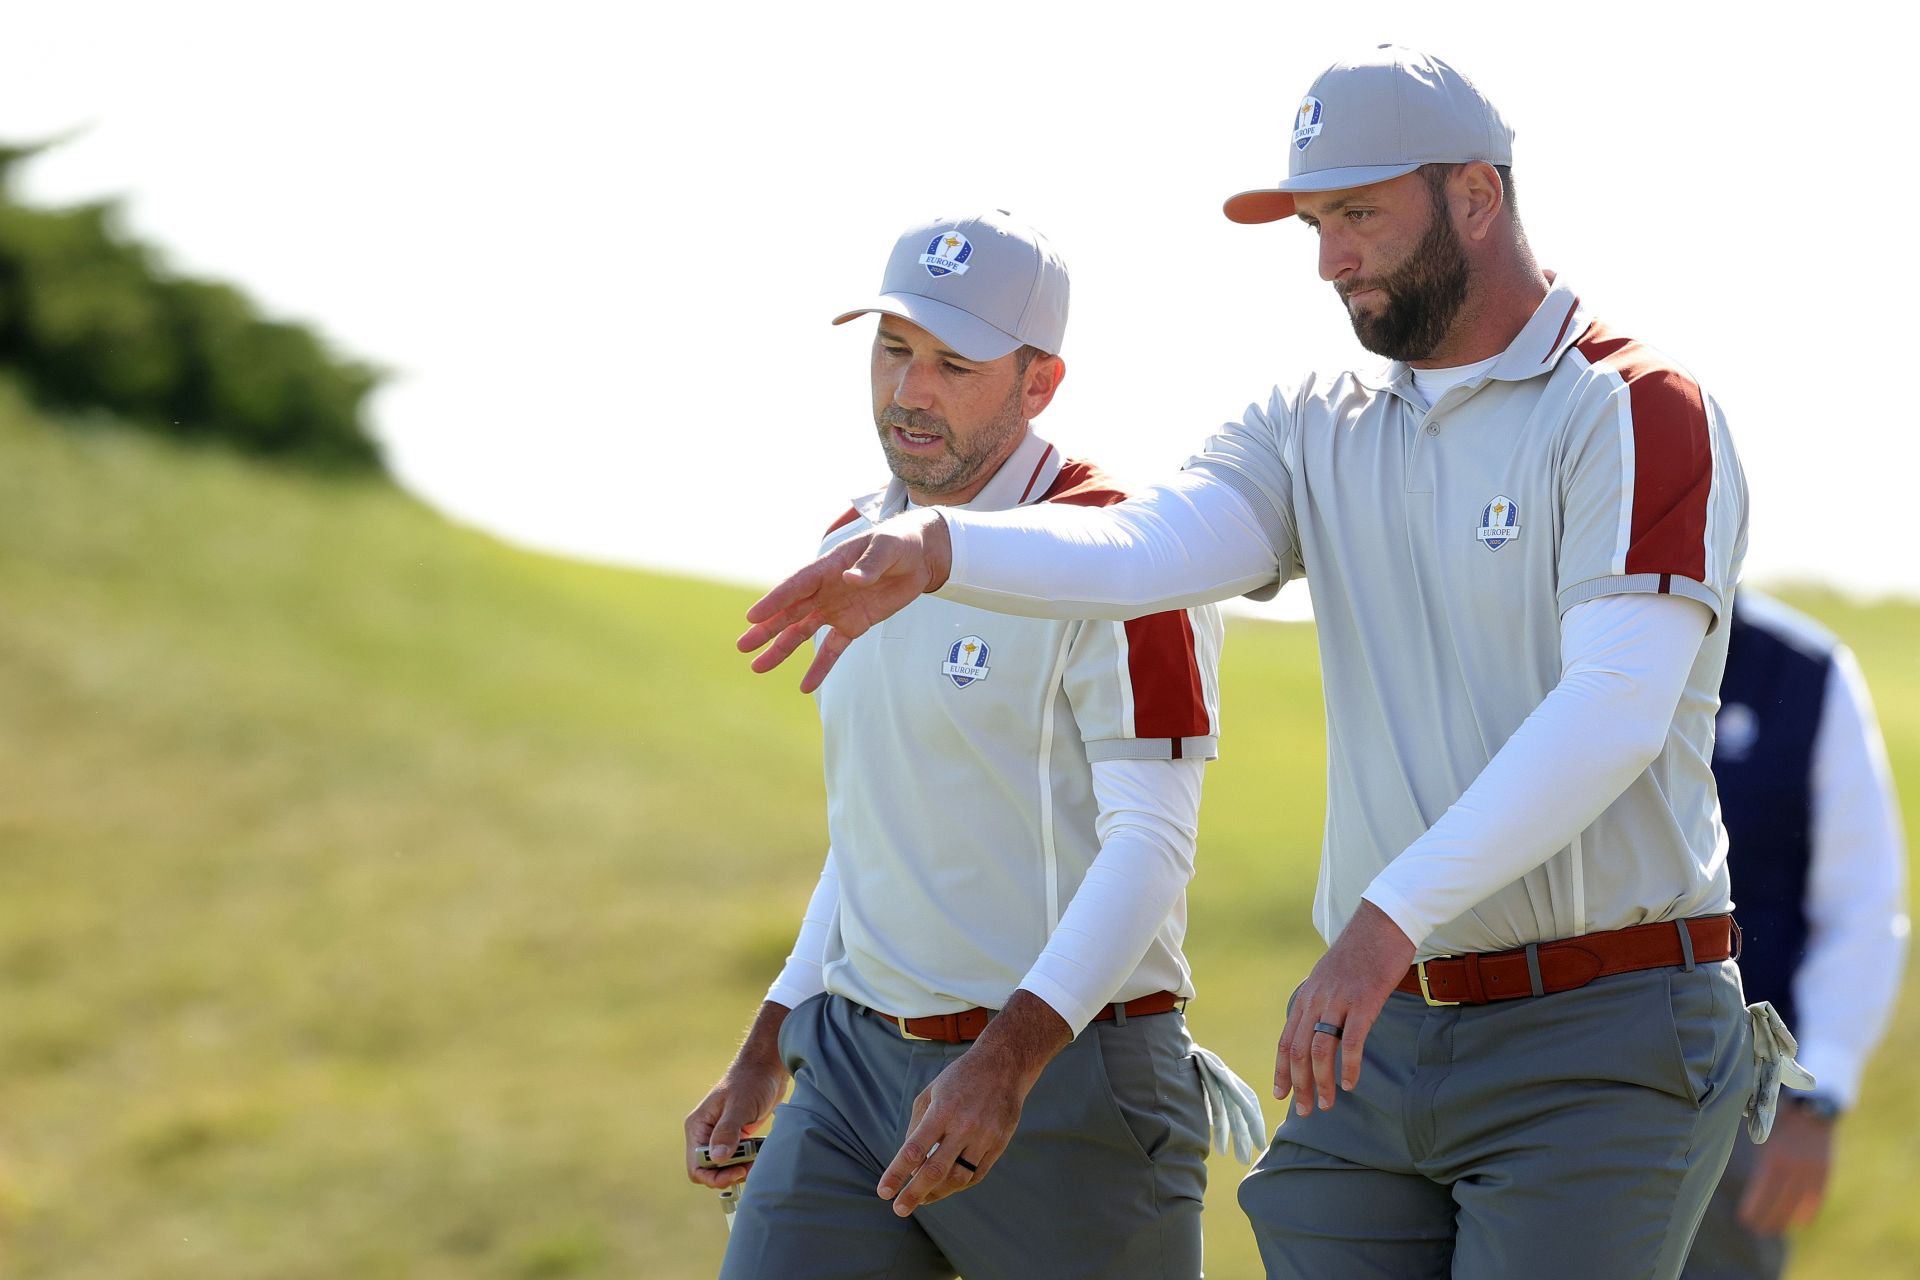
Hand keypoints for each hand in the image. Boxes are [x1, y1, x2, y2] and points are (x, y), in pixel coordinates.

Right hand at [684, 1003, 791, 1188]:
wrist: (768, 1067)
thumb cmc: (751, 1080)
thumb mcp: (740, 1105)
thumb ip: (727, 1131)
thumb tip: (717, 1159)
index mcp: (698, 1126)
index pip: (696, 1166)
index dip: (714, 1176)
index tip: (738, 1171)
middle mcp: (705, 1133)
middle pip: (710, 1170)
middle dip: (729, 1173)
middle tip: (750, 1167)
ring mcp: (720, 1135)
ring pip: (724, 1166)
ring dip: (740, 1168)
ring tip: (757, 1161)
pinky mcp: (735, 1135)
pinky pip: (737, 1158)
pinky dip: (747, 1161)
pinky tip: (759, 1155)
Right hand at [739, 510, 952, 692]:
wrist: (919, 558)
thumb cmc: (898, 543)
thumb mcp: (886, 548)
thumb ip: (869, 564)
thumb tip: (851, 579)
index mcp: (828, 567)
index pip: (796, 586)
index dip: (774, 601)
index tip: (753, 616)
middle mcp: (825, 590)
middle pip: (789, 612)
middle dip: (766, 630)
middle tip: (743, 646)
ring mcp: (836, 609)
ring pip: (802, 632)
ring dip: (780, 649)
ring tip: (758, 667)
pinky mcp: (853, 625)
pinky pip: (832, 649)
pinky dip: (820, 667)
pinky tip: (805, 686)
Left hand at [875, 991, 1069, 1215]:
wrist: (1004, 1065)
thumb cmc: (960, 1079)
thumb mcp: (931, 1092)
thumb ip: (917, 1125)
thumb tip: (908, 1162)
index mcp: (942, 1110)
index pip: (914, 1149)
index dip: (897, 1173)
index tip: (883, 1192)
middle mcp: (964, 1125)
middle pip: (935, 1170)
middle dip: (914, 1194)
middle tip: (899, 1209)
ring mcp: (984, 1136)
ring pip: (957, 1178)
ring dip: (937, 1192)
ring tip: (922, 1198)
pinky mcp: (999, 1144)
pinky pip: (976, 1175)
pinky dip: (958, 1185)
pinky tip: (945, 1186)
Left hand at [1275, 899, 1414, 1114]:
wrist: (1383, 922)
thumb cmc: (1362, 951)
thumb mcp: (1332, 976)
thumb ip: (1324, 1001)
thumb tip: (1321, 1026)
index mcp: (1308, 995)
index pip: (1286, 1039)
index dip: (1282, 1070)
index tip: (1281, 1094)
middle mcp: (1317, 999)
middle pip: (1299, 1051)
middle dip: (1299, 1085)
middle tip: (1305, 1110)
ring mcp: (1339, 1000)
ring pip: (1320, 1050)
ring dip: (1322, 1082)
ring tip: (1327, 1104)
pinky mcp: (1363, 1001)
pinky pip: (1351, 1040)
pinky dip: (1349, 1066)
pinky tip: (1350, 1083)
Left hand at [1737, 1102, 1835, 1233]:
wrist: (1811, 1106)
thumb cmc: (1779, 1121)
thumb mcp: (1763, 1137)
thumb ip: (1761, 1162)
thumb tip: (1752, 1187)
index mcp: (1774, 1157)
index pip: (1763, 1191)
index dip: (1754, 1208)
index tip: (1744, 1220)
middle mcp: (1794, 1167)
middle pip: (1779, 1201)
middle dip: (1767, 1217)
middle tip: (1756, 1230)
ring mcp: (1812, 1171)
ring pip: (1798, 1203)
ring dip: (1786, 1219)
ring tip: (1775, 1229)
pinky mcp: (1825, 1171)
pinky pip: (1817, 1197)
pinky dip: (1808, 1211)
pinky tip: (1799, 1221)